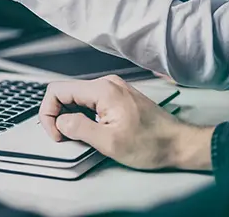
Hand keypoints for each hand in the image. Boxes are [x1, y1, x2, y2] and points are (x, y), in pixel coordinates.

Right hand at [39, 75, 212, 170]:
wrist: (180, 144)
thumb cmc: (152, 144)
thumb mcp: (109, 142)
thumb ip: (79, 128)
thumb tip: (60, 122)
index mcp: (102, 90)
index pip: (57, 90)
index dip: (48, 113)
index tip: (55, 133)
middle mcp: (106, 83)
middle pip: (66, 92)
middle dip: (58, 115)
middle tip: (65, 137)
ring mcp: (113, 88)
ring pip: (77, 97)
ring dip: (71, 116)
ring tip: (81, 136)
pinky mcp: (117, 96)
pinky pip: (90, 100)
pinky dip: (84, 115)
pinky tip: (93, 130)